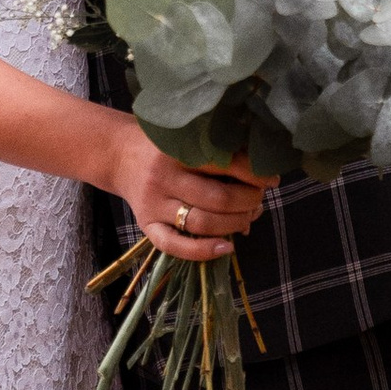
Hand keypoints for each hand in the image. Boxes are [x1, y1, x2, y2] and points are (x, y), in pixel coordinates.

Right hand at [111, 136, 271, 263]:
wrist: (119, 155)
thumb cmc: (164, 145)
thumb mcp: (187, 138)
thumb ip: (219, 153)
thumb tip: (260, 182)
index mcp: (176, 150)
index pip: (223, 164)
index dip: (254, 174)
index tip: (271, 179)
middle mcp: (163, 178)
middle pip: (217, 198)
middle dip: (248, 201)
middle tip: (259, 199)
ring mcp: (153, 204)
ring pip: (201, 223)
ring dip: (235, 223)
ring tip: (248, 217)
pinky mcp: (146, 225)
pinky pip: (175, 246)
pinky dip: (204, 251)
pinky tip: (227, 248)